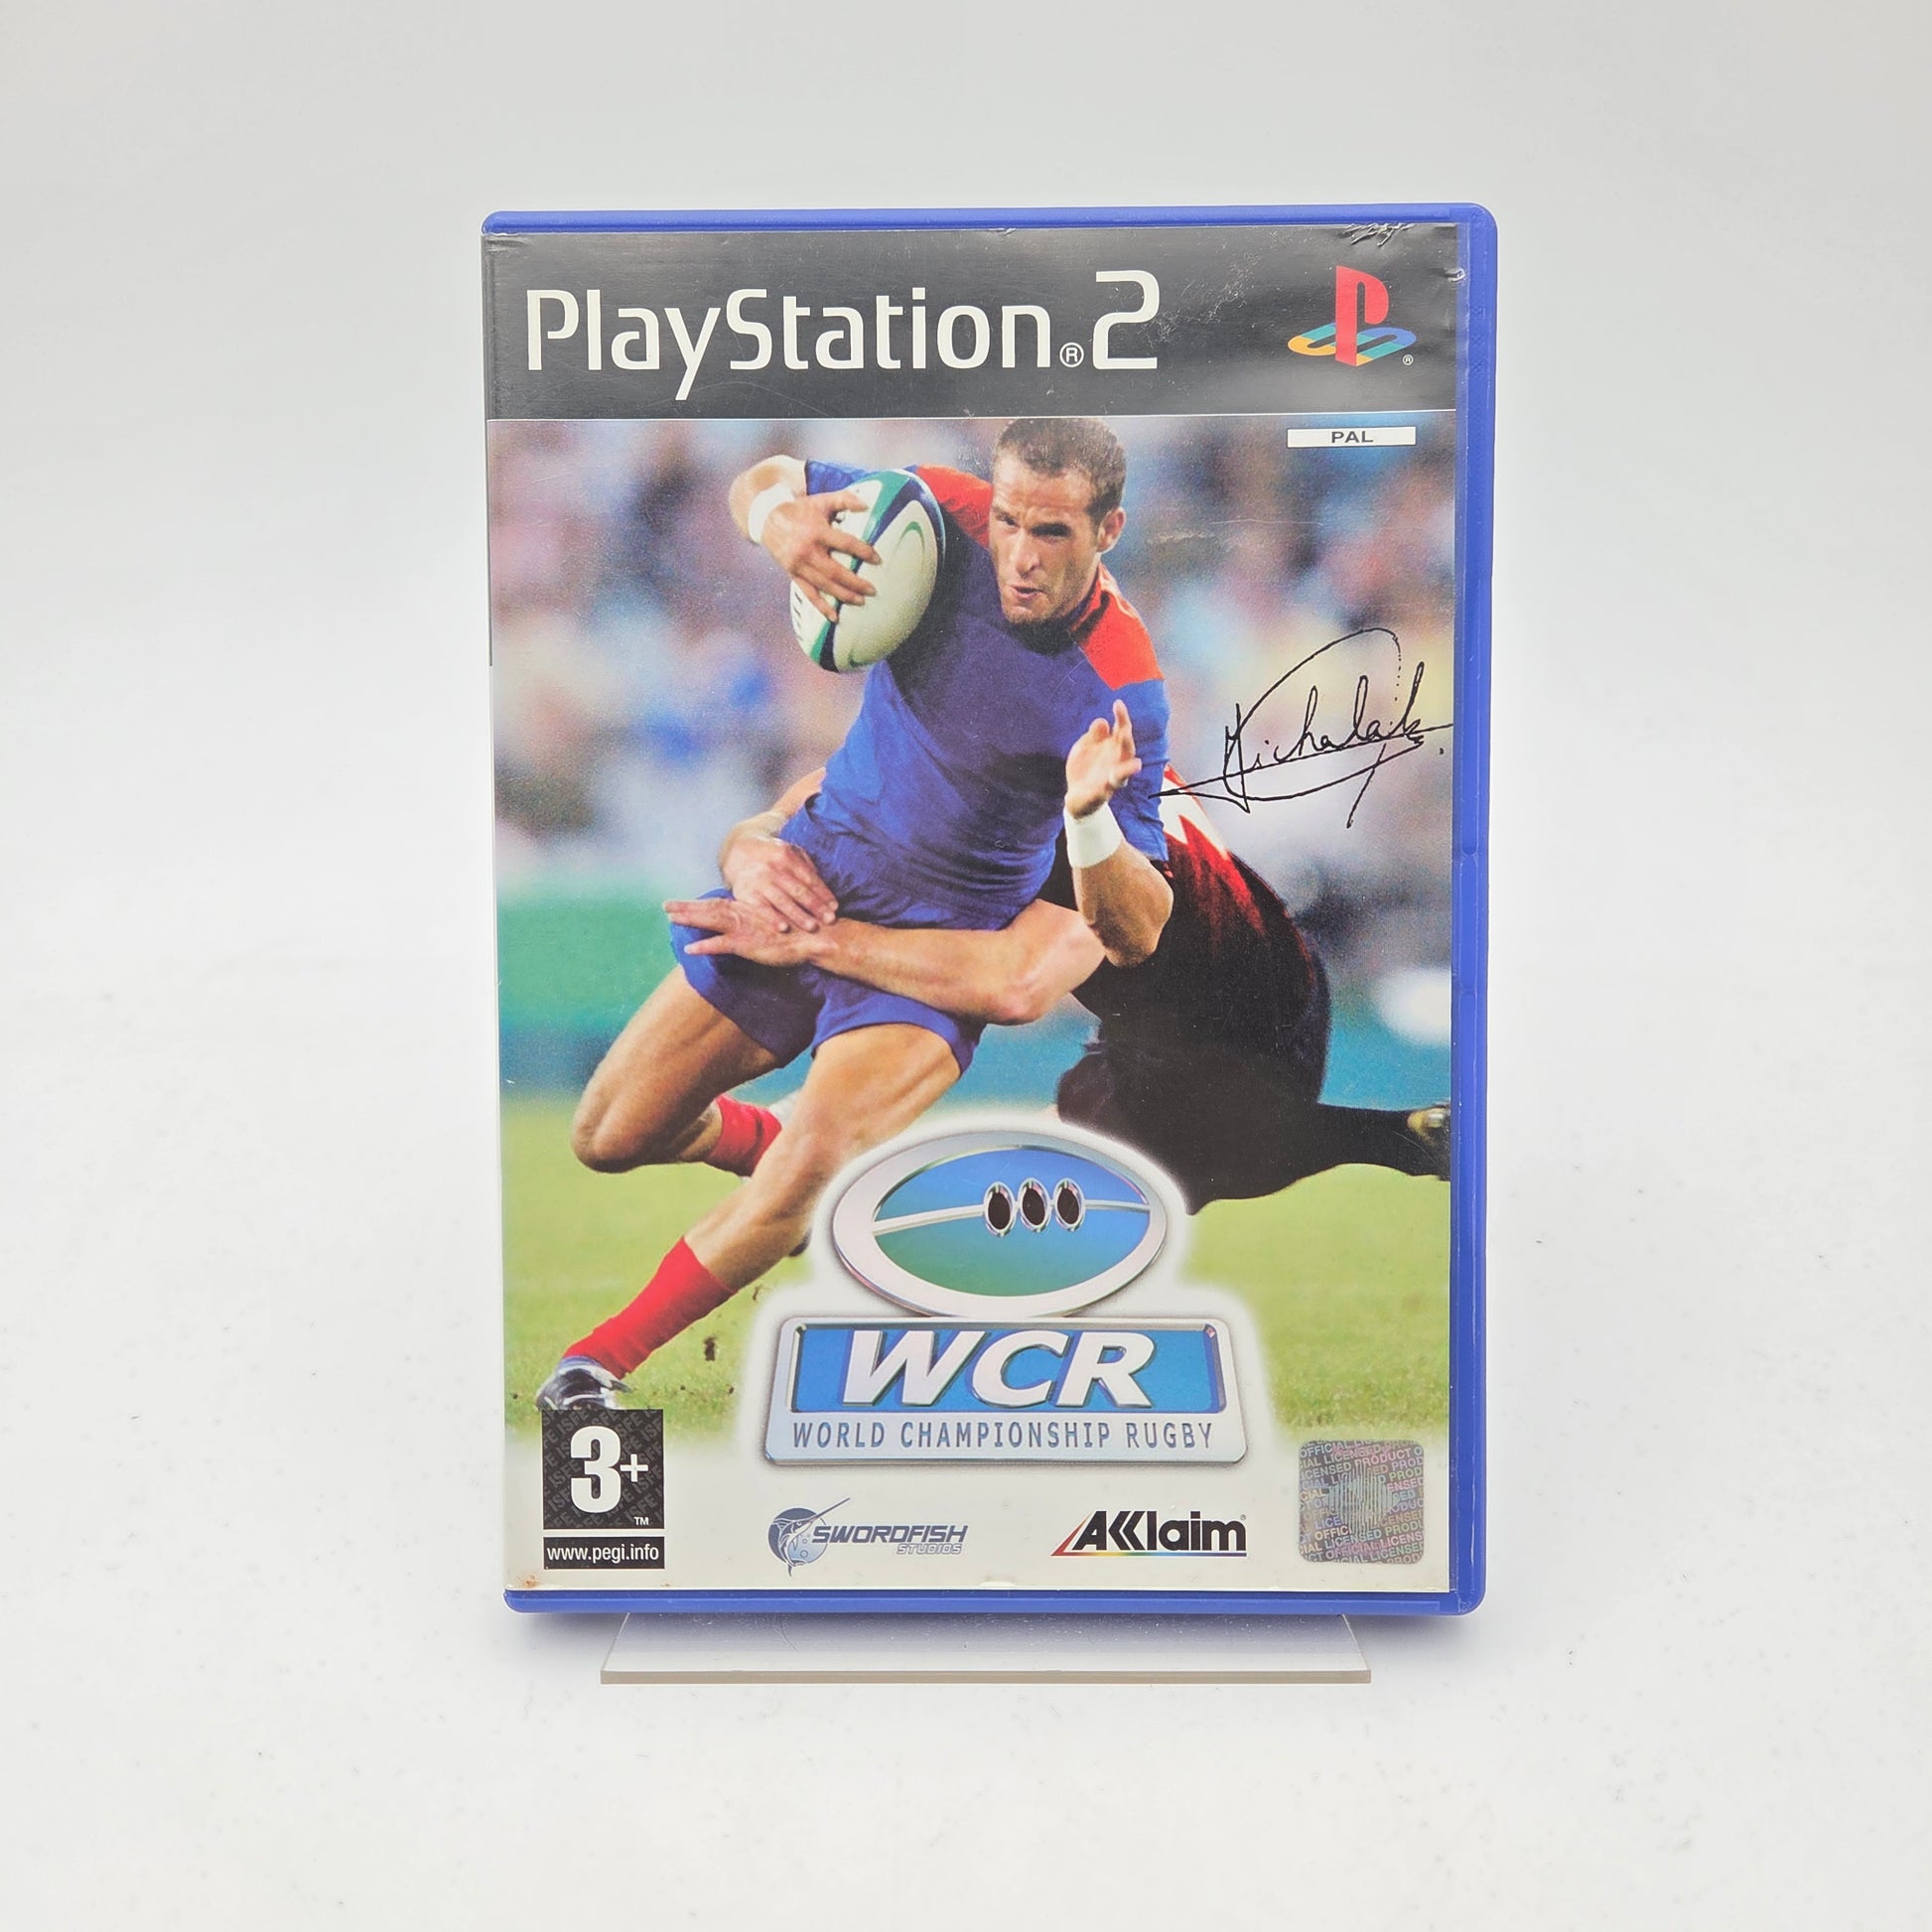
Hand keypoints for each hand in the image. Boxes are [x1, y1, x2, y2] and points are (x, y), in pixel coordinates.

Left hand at [667, 896, 817, 967]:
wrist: (812, 935)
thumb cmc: (796, 930)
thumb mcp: (773, 921)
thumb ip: (758, 920)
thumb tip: (749, 923)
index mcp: (746, 909)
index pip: (716, 904)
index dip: (697, 903)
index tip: (679, 903)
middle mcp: (742, 915)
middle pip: (708, 909)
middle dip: (685, 907)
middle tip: (665, 906)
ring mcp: (743, 928)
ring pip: (710, 921)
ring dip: (690, 919)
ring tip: (671, 919)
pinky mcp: (747, 944)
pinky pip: (721, 945)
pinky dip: (705, 946)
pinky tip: (690, 950)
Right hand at [719, 832, 838, 932]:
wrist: (738, 852)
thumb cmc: (772, 857)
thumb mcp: (789, 852)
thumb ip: (806, 866)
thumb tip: (824, 888)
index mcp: (786, 856)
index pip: (809, 878)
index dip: (823, 893)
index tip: (835, 907)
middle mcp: (772, 868)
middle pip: (798, 890)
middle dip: (815, 906)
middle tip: (829, 919)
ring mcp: (759, 881)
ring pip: (782, 901)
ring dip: (798, 915)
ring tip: (812, 927)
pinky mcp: (746, 893)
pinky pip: (761, 908)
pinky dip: (772, 918)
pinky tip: (784, 928)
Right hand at [762, 490, 881, 622]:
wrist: (767, 518)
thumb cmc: (800, 509)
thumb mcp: (821, 500)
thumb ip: (844, 499)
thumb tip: (867, 505)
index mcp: (817, 531)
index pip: (845, 543)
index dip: (863, 552)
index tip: (877, 559)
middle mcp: (807, 551)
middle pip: (835, 571)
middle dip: (855, 582)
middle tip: (872, 590)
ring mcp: (799, 565)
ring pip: (824, 585)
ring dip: (843, 595)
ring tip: (860, 601)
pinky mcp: (792, 574)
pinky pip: (808, 594)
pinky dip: (821, 606)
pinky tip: (834, 617)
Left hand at [1064, 700, 1141, 819]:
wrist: (1077, 794)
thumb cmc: (1085, 767)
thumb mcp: (1085, 746)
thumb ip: (1094, 736)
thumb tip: (1103, 722)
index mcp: (1113, 748)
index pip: (1122, 730)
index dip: (1121, 717)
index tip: (1117, 703)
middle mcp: (1117, 763)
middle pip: (1126, 751)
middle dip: (1126, 743)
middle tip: (1124, 732)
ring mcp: (1110, 781)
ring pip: (1122, 775)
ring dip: (1128, 770)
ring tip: (1136, 766)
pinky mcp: (1099, 796)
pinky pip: (1103, 794)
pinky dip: (1103, 791)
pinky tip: (1102, 788)